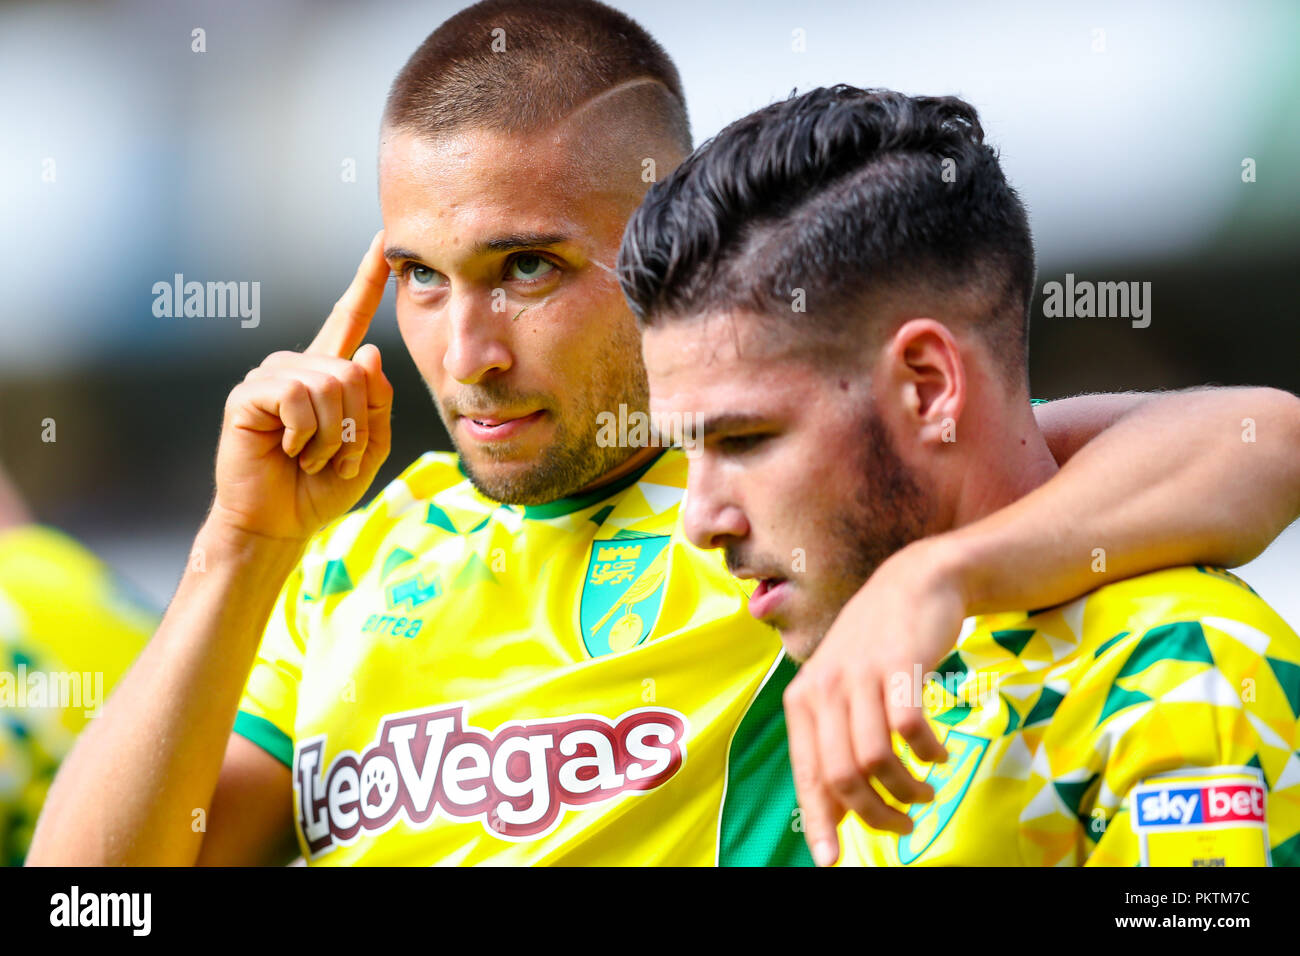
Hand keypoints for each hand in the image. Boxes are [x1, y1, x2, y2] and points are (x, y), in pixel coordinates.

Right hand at [210, 231, 393, 541]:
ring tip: (311, 456)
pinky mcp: (248, 394)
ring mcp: (271, 376)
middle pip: (354, 370)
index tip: (383, 238)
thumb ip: (377, 402)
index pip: (350, 316)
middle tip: (337, 456)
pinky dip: (306, 433)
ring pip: (329, 383)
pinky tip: (288, 450)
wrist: (280, 522)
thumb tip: (368, 353)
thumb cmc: (322, 487)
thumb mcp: (369, 447)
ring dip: (333, 435)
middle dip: (356, 425)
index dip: (367, 279)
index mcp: (328, 373)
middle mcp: (299, 366)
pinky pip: (298, 397)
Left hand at [784, 535, 966, 865]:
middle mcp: (823, 688)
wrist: (915, 580)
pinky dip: (927, 754)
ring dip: (907, 789)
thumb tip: (834, 814)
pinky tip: (938, 755)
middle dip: (876, 814)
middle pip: (843, 776)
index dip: (820, 823)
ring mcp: (859, 675)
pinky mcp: (898, 665)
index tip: (831, 862)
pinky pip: (910, 730)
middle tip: (905, 824)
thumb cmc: (878, 645)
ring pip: (875, 759)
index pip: (807, 774)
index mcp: (802, 700)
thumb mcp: (843, 689)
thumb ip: (834, 742)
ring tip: (926, 791)